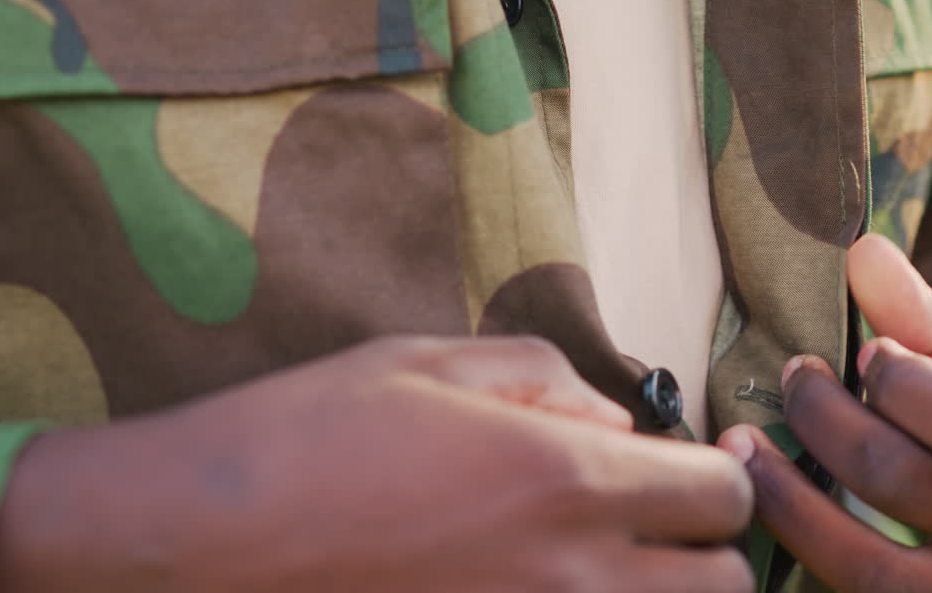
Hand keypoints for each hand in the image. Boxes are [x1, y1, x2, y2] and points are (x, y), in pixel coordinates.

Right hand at [0, 336, 753, 592]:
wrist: (206, 536)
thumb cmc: (311, 431)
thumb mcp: (427, 362)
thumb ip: (547, 381)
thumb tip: (616, 424)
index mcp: (565, 481)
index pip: (723, 494)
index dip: (720, 471)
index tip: (694, 462)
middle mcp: (570, 578)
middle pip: (725, 585)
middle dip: (706, 549)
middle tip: (653, 523)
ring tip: (602, 564)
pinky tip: (536, 589)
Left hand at [719, 234, 931, 591]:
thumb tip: (861, 253)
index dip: (901, 383)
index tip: (863, 351)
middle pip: (911, 488)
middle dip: (829, 421)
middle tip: (796, 377)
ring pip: (872, 569)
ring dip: (789, 502)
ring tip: (742, 446)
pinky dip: (804, 551)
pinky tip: (770, 504)